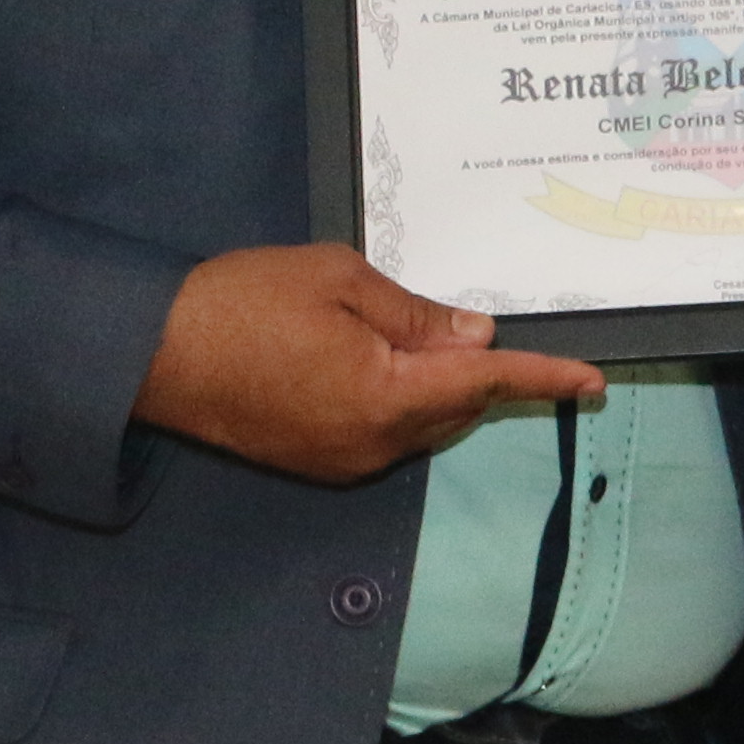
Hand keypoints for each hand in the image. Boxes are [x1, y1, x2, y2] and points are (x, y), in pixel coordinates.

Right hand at [138, 244, 605, 486]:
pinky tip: (372, 359)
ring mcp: (342, 462)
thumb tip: (474, 339)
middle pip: (456, 409)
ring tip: (407, 332)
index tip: (592, 382)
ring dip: (434, 386)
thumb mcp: (341, 279)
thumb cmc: (240, 302)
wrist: (150, 353)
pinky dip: (397, 400)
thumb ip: (417, 315)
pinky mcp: (316, 463)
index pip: (486, 385)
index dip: (544, 379)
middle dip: (476, 371)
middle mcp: (372, 445)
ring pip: (421, 424)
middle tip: (472, 323)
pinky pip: (383, 433)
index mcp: (385, 397)